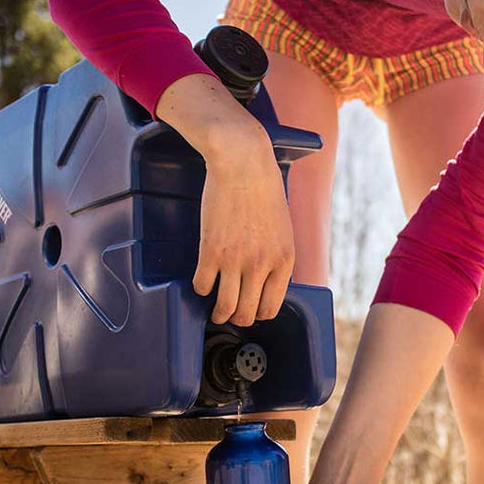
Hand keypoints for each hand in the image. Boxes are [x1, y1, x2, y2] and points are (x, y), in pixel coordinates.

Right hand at [156, 74, 294, 325]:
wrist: (243, 164)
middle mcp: (262, 266)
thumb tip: (268, 282)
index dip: (258, 314)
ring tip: (213, 311)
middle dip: (237, 319)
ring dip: (217, 314)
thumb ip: (277, 258)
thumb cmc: (264, 191)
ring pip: (224, 307)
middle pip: (247, 313)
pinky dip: (199, 289)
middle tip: (229, 315)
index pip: (271, 307)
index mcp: (284, 261)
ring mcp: (236, 261)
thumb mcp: (283, 229)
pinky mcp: (211, 251)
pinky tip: (201, 282)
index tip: (250, 311)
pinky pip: (201, 286)